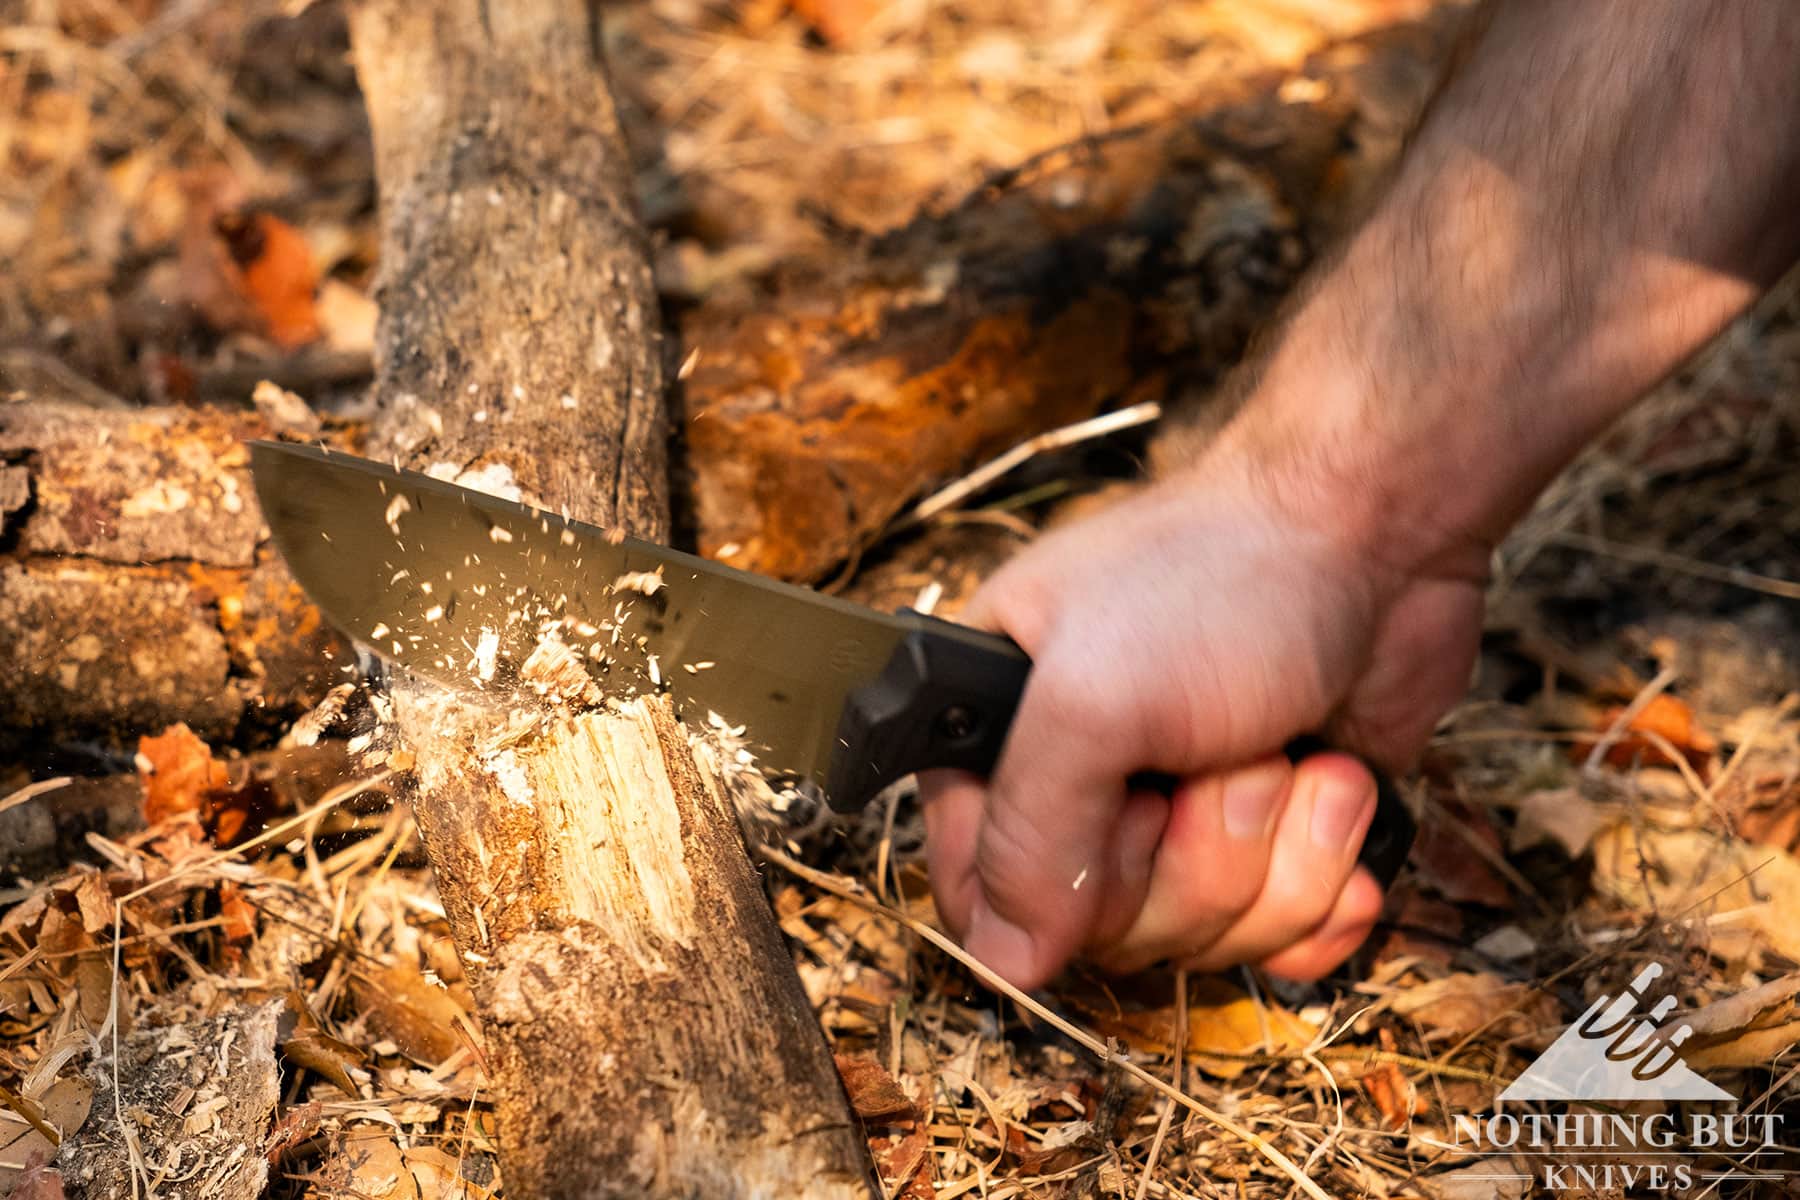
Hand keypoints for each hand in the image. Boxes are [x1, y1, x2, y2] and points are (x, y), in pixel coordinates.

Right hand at [919, 441, 1484, 987]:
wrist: (1382, 530)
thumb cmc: (1224, 575)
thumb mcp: (1092, 698)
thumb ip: (1030, 834)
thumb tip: (1006, 963)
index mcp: (1001, 734)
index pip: (979, 889)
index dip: (1049, 898)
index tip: (1121, 832)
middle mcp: (1085, 785)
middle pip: (1106, 932)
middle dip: (1193, 862)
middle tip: (1219, 755)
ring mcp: (1182, 816)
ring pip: (1204, 937)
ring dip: (1274, 854)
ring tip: (1285, 750)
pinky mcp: (1274, 836)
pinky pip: (1282, 935)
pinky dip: (1325, 880)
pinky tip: (1338, 801)